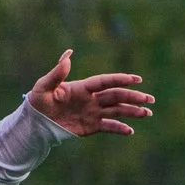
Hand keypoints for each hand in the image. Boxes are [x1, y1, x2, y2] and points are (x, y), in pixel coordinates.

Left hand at [28, 49, 151, 136]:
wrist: (35, 123)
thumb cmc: (37, 102)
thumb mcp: (43, 87)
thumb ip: (56, 73)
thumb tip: (68, 54)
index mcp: (82, 87)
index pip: (105, 82)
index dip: (120, 80)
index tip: (136, 79)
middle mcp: (91, 99)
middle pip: (116, 96)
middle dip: (133, 97)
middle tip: (149, 99)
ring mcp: (92, 113)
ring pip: (116, 111)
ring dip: (132, 111)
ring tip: (147, 113)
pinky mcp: (91, 126)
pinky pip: (108, 126)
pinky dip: (119, 128)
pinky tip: (130, 130)